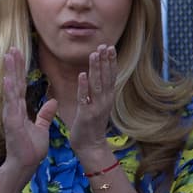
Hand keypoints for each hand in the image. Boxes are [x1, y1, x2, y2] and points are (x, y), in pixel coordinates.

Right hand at [0, 49, 57, 174]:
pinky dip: (9, 91)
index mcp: (19, 109)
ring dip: (10, 72)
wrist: (24, 165)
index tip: (19, 55)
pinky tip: (9, 79)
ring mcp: (10, 114)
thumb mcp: (42, 129)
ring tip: (9, 56)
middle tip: (13, 48)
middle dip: (13, 66)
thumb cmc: (31, 149)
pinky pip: (11, 103)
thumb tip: (53, 102)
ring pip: (10, 89)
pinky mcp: (11, 122)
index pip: (20, 86)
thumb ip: (45, 115)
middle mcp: (12, 109)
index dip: (19, 70)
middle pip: (13, 83)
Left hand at [66, 44, 117, 170]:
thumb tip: (93, 76)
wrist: (91, 147)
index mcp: (107, 98)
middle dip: (106, 61)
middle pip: (107, 77)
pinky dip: (83, 86)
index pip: (110, 76)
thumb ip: (96, 92)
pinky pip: (84, 98)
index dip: (110, 61)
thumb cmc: (91, 125)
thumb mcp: (96, 105)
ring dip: (96, 69)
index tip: (110, 46)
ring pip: (97, 85)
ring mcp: (96, 108)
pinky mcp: (86, 115)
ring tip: (94, 54)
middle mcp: (105, 101)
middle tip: (105, 44)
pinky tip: (82, 74)